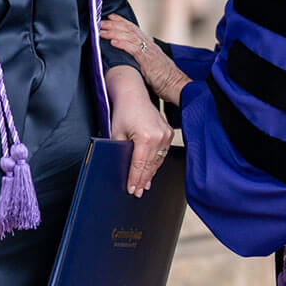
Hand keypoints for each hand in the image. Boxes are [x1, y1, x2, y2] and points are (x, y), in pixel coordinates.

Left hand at [100, 14, 189, 105]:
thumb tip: (132, 57)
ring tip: (102, 31)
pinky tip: (112, 42)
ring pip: (129, 36)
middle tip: (101, 22)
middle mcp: (149, 44)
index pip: (134, 29)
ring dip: (114, 32)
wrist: (177, 85)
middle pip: (129, 29)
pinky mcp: (147, 60)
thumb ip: (143, 57)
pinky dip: (122, 44)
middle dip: (114, 24)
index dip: (122, 21)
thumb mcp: (153, 63)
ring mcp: (148, 51)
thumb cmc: (165, 78)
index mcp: (150, 44)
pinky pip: (133, 49)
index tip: (111, 17)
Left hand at [105, 66, 173, 197]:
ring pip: (158, 161)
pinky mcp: (168, 132)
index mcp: (146, 138)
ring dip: (150, 173)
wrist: (133, 93)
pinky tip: (151, 171)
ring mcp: (166, 134)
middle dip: (143, 180)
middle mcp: (159, 137)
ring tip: (144, 185)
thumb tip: (122, 169)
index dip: (135, 179)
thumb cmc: (123, 111)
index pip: (139, 165)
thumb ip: (120, 152)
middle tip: (137, 192)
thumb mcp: (117, 134)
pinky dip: (156, 162)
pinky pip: (163, 153)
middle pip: (150, 166)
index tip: (132, 190)